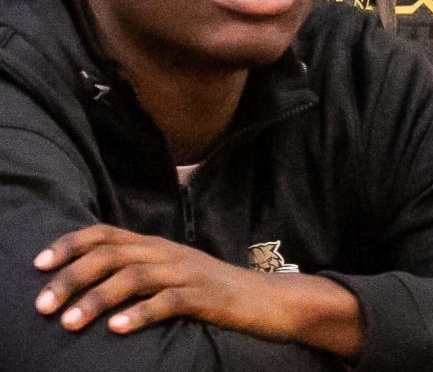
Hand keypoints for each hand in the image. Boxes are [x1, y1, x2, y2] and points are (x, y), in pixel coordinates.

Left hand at [34, 225, 275, 337]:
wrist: (263, 300)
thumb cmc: (210, 292)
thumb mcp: (169, 276)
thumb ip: (136, 272)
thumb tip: (90, 283)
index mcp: (154, 245)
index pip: (105, 233)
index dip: (70, 244)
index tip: (39, 263)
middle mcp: (165, 252)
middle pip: (112, 253)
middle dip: (72, 276)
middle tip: (43, 304)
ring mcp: (185, 272)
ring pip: (133, 275)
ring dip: (97, 298)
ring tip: (70, 322)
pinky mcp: (203, 296)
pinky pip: (167, 302)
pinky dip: (139, 314)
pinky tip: (117, 329)